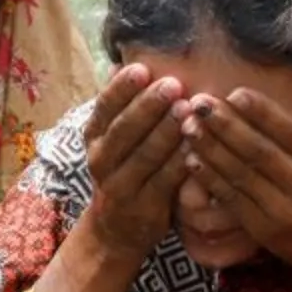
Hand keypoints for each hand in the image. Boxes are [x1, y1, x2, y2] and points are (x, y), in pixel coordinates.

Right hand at [81, 64, 189, 263]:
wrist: (115, 230)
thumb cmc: (123, 170)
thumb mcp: (112, 138)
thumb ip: (119, 106)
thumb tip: (120, 61)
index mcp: (94, 136)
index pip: (104, 108)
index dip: (121, 89)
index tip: (142, 68)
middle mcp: (102, 160)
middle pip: (124, 130)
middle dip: (148, 106)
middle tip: (173, 84)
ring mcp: (121, 187)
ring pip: (145, 156)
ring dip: (167, 132)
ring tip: (187, 109)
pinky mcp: (145, 208)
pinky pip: (165, 182)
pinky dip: (181, 162)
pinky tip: (197, 145)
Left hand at [183, 91, 291, 279]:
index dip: (262, 113)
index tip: (235, 93)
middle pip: (260, 152)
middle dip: (226, 125)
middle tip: (199, 103)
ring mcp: (283, 211)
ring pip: (241, 175)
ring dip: (211, 149)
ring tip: (187, 125)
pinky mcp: (263, 229)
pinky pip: (232, 199)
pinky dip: (210, 178)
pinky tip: (191, 159)